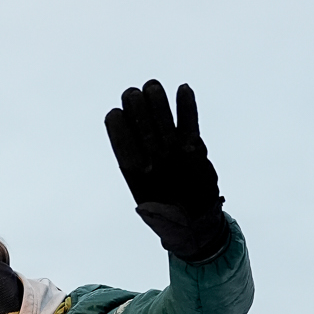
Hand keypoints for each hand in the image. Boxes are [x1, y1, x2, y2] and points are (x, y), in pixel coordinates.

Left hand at [104, 80, 228, 262]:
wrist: (198, 224)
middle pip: (140, 126)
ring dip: (157, 102)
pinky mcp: (192, 147)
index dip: (117, 129)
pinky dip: (187, 108)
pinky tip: (183, 90)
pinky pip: (189, 123)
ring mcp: (171, 149)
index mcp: (136, 172)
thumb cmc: (174, 226)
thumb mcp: (162, 224)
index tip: (115, 114)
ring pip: (161, 119)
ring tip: (153, 87)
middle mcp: (152, 156)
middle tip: (133, 94)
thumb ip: (153, 215)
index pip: (122, 145)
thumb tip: (143, 207)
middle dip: (135, 109)